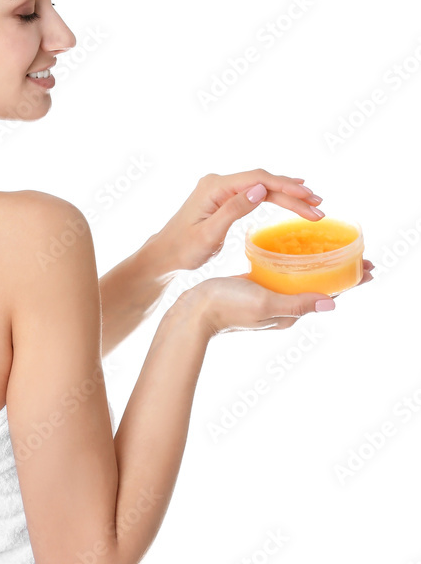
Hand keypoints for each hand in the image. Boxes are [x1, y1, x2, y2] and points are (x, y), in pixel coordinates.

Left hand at [149, 169, 326, 272]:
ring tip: (314, 203)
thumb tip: (259, 188)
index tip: (308, 197)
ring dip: (288, 194)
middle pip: (263, 182)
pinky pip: (254, 192)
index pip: (257, 180)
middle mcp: (218, 182)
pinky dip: (275, 196)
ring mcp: (220, 189)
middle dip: (293, 193)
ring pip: (261, 186)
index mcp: (214, 187)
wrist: (164, 255)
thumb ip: (233, 211)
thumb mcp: (209, 235)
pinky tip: (292, 196)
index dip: (286, 187)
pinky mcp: (223, 198)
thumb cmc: (183, 249)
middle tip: (319, 206)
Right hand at [179, 259, 374, 335]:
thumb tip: (333, 305)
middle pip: (319, 286)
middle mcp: (283, 308)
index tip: (371, 267)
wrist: (191, 312)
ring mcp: (269, 298)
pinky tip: (295, 251)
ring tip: (333, 249)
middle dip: (341, 271)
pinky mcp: (254, 288)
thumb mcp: (264, 303)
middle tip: (359, 253)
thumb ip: (297, 304)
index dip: (351, 282)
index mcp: (289, 314)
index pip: (329, 295)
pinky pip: (282, 274)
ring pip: (302, 279)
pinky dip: (296, 263)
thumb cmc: (226, 307)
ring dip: (320, 266)